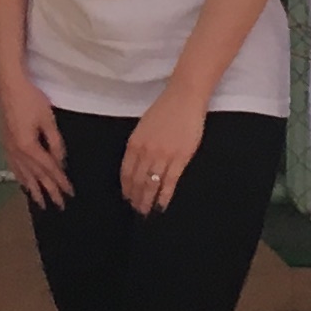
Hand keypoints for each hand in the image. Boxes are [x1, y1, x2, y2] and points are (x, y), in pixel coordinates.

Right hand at [0, 68, 71, 208]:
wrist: (8, 85)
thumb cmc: (31, 99)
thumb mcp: (48, 120)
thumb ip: (55, 143)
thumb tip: (60, 161)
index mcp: (28, 147)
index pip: (49, 169)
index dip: (60, 182)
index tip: (70, 193)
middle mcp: (17, 152)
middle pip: (36, 176)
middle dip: (49, 191)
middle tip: (59, 206)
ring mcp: (8, 148)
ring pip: (23, 174)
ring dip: (33, 189)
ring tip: (41, 203)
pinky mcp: (4, 143)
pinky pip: (13, 167)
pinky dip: (20, 178)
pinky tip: (23, 183)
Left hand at [118, 89, 209, 220]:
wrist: (185, 99)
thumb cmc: (165, 110)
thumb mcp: (143, 127)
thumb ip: (138, 146)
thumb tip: (136, 166)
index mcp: (134, 144)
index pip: (126, 173)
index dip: (126, 188)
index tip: (127, 198)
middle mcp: (146, 152)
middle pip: (138, 182)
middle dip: (136, 198)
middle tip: (137, 209)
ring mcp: (163, 156)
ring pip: (152, 185)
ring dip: (148, 201)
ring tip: (147, 211)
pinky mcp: (180, 159)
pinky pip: (170, 183)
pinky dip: (164, 196)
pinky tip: (162, 206)